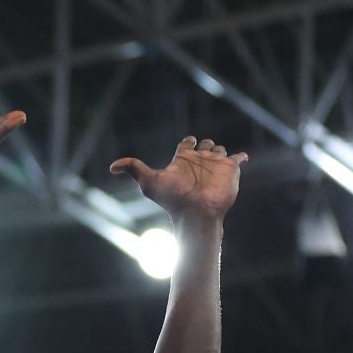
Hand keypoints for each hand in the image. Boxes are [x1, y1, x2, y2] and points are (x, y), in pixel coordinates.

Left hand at [110, 136, 246, 224]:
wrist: (196, 212)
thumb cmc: (173, 198)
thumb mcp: (149, 181)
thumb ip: (132, 168)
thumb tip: (111, 167)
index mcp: (183, 160)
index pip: (186, 144)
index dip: (187, 140)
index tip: (187, 142)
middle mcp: (199, 162)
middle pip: (204, 145)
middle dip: (204, 143)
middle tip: (202, 149)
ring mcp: (215, 166)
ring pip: (220, 149)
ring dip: (219, 148)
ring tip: (216, 157)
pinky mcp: (230, 170)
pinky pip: (239, 158)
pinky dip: (241, 156)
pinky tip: (239, 158)